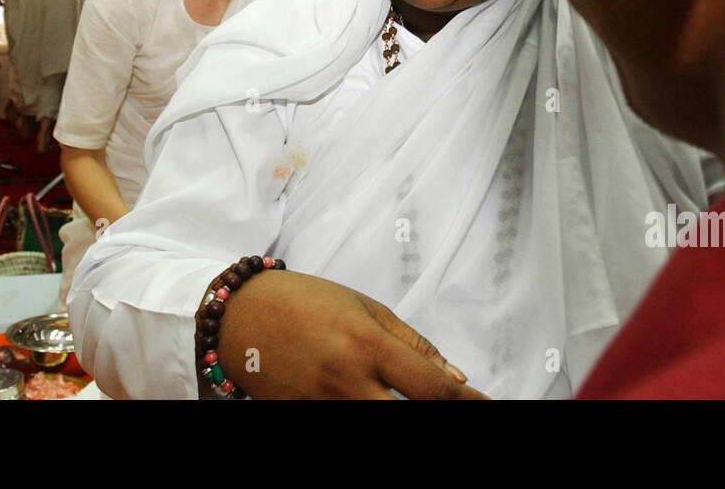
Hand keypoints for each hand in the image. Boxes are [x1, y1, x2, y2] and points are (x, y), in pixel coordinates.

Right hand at [212, 269, 487, 399]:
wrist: (239, 317)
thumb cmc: (303, 302)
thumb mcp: (364, 307)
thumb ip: (412, 344)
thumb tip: (454, 376)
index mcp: (366, 344)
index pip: (431, 387)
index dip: (467, 401)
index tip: (485, 404)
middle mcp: (347, 381)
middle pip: (407, 417)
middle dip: (439, 414)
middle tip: (458, 409)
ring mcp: (324, 405)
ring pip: (378, 423)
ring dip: (400, 412)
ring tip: (415, 401)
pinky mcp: (305, 417)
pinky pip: (347, 422)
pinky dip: (368, 412)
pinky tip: (377, 402)